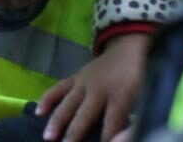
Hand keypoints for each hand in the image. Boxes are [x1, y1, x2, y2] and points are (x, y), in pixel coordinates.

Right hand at [37, 32, 151, 141]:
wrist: (127, 50)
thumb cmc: (138, 77)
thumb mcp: (143, 97)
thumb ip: (130, 118)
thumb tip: (120, 137)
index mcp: (120, 96)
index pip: (112, 122)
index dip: (107, 138)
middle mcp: (99, 90)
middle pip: (85, 114)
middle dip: (75, 132)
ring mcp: (84, 83)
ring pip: (68, 103)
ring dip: (57, 121)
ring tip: (48, 137)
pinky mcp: (75, 78)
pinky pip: (59, 88)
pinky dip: (48, 99)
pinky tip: (39, 111)